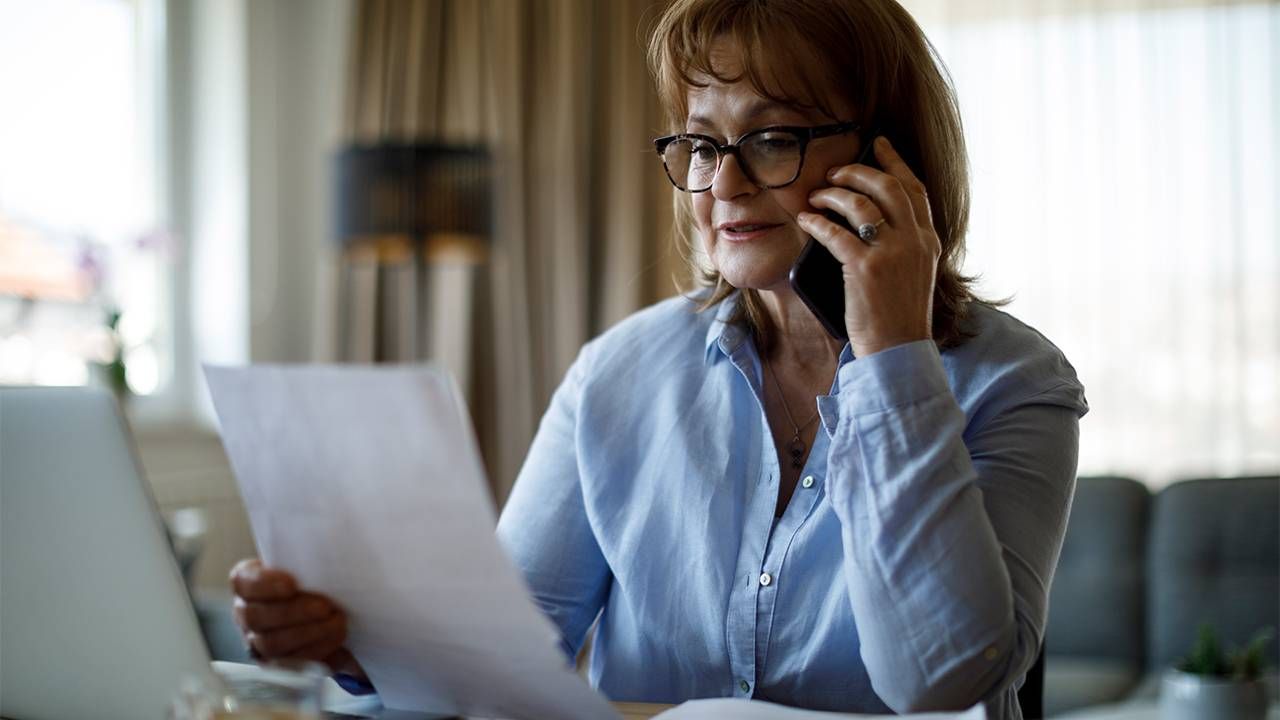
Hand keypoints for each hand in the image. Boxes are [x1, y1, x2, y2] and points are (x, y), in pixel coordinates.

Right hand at [228, 558, 364, 680]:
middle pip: (256, 617)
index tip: (292, 583)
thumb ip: (310, 560)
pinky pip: (288, 664)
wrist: (328, 607)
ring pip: (271, 643)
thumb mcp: (307, 564)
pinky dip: (315, 651)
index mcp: (247, 582)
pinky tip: (335, 638)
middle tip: (325, 606)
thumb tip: (336, 550)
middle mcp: (246, 613)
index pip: (243, 582)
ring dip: (308, 633)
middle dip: (293, 612)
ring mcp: (257, 642)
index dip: (264, 584)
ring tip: (337, 622)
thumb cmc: (314, 578)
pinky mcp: (276, 664)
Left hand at [797, 136, 939, 357]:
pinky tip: (805, 219)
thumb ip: (903, 244)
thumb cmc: (898, 316)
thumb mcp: (914, 274)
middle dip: (856, 172)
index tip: (878, 143)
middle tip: (834, 173)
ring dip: (832, 195)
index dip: (894, 161)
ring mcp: (892, 254)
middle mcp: (915, 242)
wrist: (898, 351)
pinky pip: (835, 233)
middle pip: (886, 186)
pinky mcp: (866, 269)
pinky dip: (816, 222)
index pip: (914, 188)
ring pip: (860, 204)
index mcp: (929, 241)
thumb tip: (871, 216)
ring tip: (815, 197)